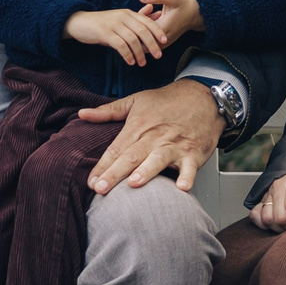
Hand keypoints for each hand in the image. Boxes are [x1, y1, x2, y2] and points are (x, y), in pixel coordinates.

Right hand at [66, 7, 171, 67]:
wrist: (79, 22)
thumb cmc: (102, 24)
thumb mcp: (119, 20)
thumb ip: (135, 19)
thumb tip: (153, 14)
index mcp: (128, 13)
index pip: (147, 21)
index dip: (157, 31)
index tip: (165, 42)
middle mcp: (122, 17)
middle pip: (142, 31)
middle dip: (152, 44)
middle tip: (159, 56)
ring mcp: (113, 24)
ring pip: (132, 39)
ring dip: (139, 53)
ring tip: (142, 63)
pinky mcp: (104, 33)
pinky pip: (120, 45)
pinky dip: (127, 55)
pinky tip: (130, 62)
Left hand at [78, 79, 223, 193]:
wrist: (203, 96)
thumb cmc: (167, 101)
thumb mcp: (136, 101)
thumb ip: (108, 111)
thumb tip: (82, 114)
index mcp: (138, 127)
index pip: (116, 149)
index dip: (103, 165)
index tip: (91, 181)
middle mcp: (155, 137)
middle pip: (131, 157)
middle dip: (115, 174)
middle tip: (101, 188)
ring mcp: (175, 145)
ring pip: (158, 159)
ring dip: (146, 171)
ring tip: (134, 183)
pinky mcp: (194, 152)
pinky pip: (190, 166)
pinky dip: (187, 176)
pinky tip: (182, 187)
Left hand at [138, 0, 201, 42]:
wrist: (196, 15)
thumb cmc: (184, 5)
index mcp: (160, 31)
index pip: (138, 30)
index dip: (139, 17)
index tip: (149, 7)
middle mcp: (159, 42)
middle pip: (138, 36)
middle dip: (139, 21)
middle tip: (150, 8)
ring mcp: (160, 45)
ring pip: (142, 38)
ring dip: (143, 24)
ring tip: (154, 11)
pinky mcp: (161, 44)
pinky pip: (148, 38)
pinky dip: (148, 27)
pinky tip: (156, 16)